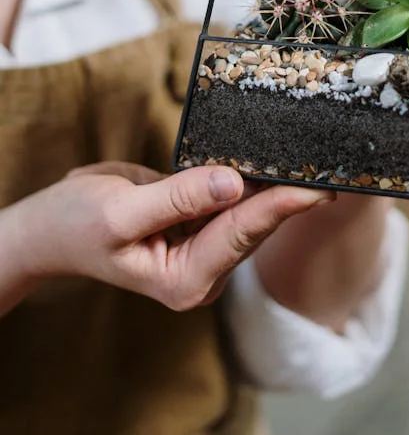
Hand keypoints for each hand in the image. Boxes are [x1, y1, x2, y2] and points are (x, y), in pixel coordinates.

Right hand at [12, 162, 334, 311]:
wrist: (51, 226)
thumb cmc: (75, 225)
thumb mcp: (119, 212)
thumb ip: (178, 197)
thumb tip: (233, 182)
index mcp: (184, 280)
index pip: (241, 235)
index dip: (280, 207)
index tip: (317, 189)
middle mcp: (202, 271)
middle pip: (255, 224)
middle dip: (289, 194)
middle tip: (331, 164)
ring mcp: (204, 247)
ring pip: (250, 210)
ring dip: (278, 182)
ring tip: (318, 156)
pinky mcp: (201, 222)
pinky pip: (234, 197)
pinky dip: (253, 176)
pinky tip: (277, 155)